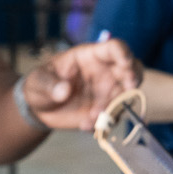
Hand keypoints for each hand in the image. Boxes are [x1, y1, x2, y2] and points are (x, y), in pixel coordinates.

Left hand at [22, 38, 140, 128]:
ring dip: (113, 108)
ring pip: (125, 97)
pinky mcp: (105, 111)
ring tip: (91, 116)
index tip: (126, 63)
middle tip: (129, 88)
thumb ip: (50, 85)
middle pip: (132, 69)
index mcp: (91, 56)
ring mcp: (107, 92)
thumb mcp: (38, 81)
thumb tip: (63, 91)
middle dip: (134, 78)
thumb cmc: (41, 85)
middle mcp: (105, 72)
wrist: (40, 109)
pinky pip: (112, 117)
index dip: (123, 53)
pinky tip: (85, 126)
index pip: (113, 48)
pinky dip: (103, 123)